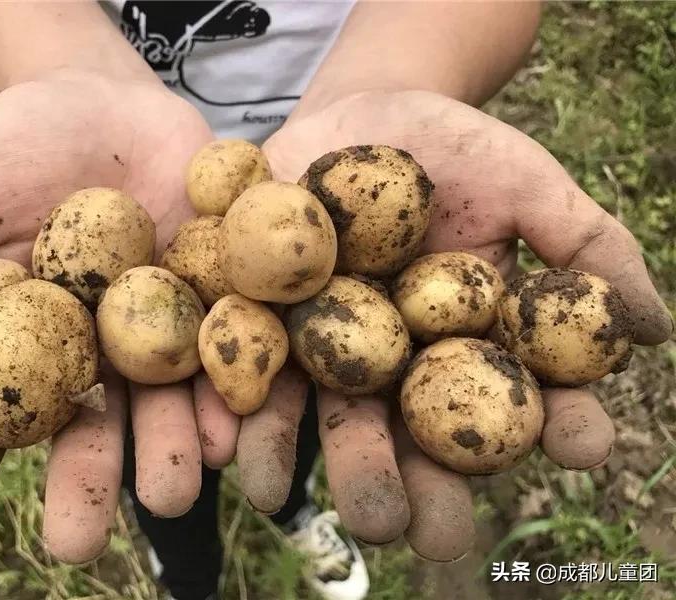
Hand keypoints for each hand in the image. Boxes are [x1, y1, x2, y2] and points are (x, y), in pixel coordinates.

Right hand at [0, 69, 213, 562]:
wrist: (98, 100)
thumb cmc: (11, 150)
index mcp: (28, 341)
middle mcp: (99, 350)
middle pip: (91, 426)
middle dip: (86, 482)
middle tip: (75, 541)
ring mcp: (163, 326)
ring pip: (167, 401)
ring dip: (171, 449)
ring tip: (173, 494)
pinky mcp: (218, 291)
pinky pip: (228, 344)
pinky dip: (232, 385)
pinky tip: (232, 426)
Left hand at [263, 90, 672, 557]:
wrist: (363, 111)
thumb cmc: (457, 150)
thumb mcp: (528, 183)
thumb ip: (585, 246)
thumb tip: (653, 329)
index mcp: (471, 346)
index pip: (522, 399)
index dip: (555, 425)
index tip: (581, 446)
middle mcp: (402, 364)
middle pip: (414, 436)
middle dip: (419, 485)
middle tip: (432, 536)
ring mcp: (332, 348)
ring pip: (327, 418)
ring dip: (319, 466)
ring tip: (317, 513)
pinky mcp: (268, 321)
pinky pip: (250, 370)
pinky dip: (238, 409)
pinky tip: (229, 448)